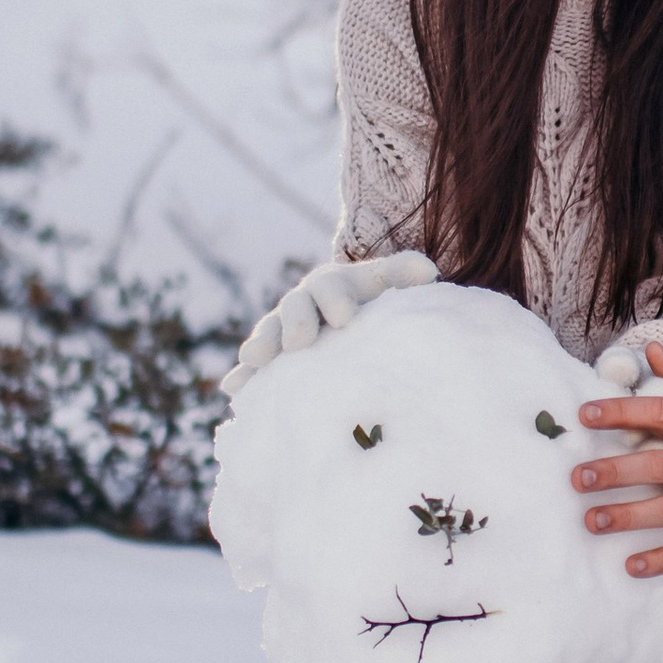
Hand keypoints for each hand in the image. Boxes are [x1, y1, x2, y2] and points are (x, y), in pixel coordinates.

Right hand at [221, 251, 436, 392]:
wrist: (351, 319)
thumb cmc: (376, 303)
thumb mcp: (388, 285)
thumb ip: (403, 274)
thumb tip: (428, 271)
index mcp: (331, 285)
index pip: (329, 286)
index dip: (334, 299)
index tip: (345, 317)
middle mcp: (302, 304)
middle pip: (294, 309)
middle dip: (295, 323)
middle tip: (299, 342)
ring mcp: (282, 331)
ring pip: (268, 335)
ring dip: (261, 345)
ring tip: (253, 360)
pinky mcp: (271, 358)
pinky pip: (254, 367)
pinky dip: (243, 376)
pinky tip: (234, 390)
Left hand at [574, 344, 662, 575]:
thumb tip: (651, 350)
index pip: (659, 413)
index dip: (620, 412)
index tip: (585, 414)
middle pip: (655, 466)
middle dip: (613, 472)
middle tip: (578, 478)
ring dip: (627, 516)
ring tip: (592, 521)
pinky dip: (661, 560)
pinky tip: (632, 565)